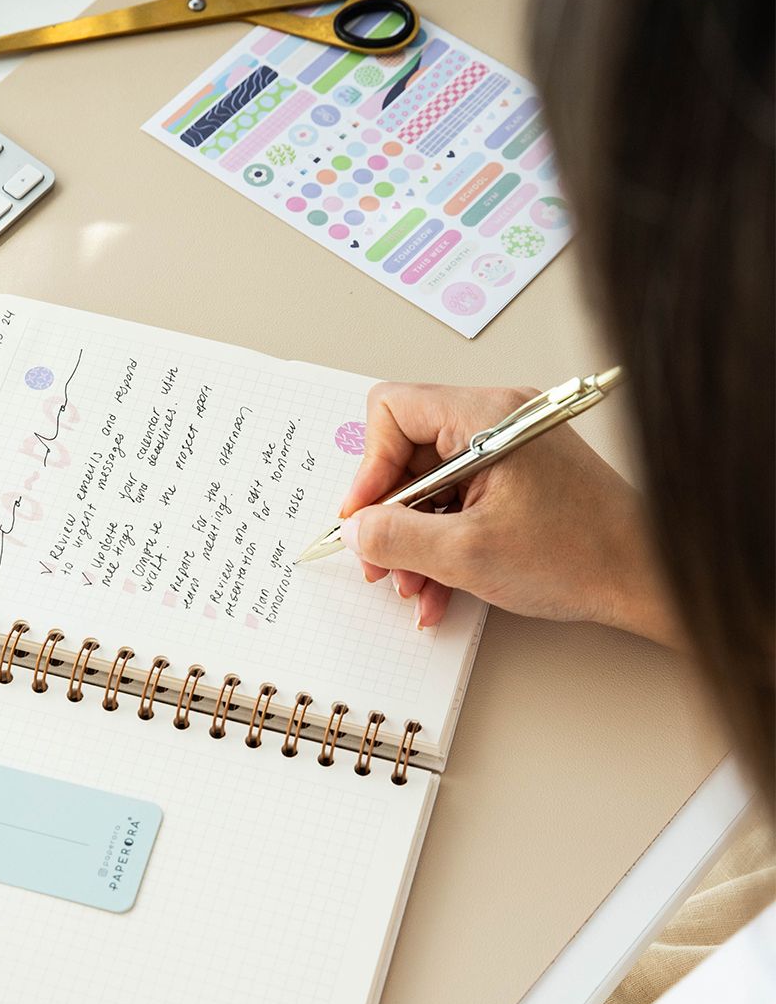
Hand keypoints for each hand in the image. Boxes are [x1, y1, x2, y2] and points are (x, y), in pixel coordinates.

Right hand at [338, 382, 682, 642]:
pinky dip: (443, 545)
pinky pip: (460, 503)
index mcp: (488, 416)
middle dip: (389, 516)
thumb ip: (396, 537)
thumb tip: (356, 528)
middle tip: (378, 563)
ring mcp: (510, 450)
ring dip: (413, 541)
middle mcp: (498, 420)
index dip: (369, 468)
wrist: (647, 579)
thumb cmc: (580, 555)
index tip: (363, 518)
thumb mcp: (467, 554)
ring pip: (431, 486)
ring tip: (412, 588)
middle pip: (409, 453)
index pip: (394, 411)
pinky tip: (438, 592)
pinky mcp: (519, 479)